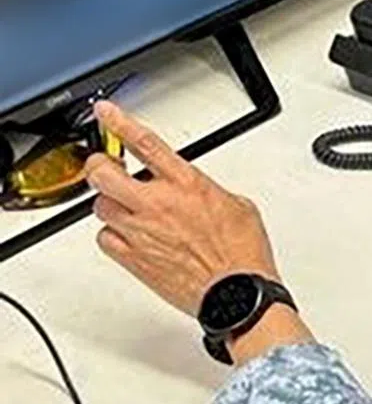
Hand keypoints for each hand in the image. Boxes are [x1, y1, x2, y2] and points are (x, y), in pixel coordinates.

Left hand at [82, 101, 281, 318]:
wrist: (235, 292)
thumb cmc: (241, 253)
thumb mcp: (237, 205)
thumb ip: (205, 191)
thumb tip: (195, 190)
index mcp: (186, 184)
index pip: (145, 144)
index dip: (119, 123)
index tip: (105, 111)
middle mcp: (157, 204)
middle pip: (103, 173)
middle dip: (99, 165)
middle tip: (106, 166)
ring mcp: (140, 232)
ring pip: (99, 206)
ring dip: (109, 202)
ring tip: (127, 206)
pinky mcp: (132, 259)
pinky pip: (104, 238)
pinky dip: (112, 233)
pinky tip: (129, 234)